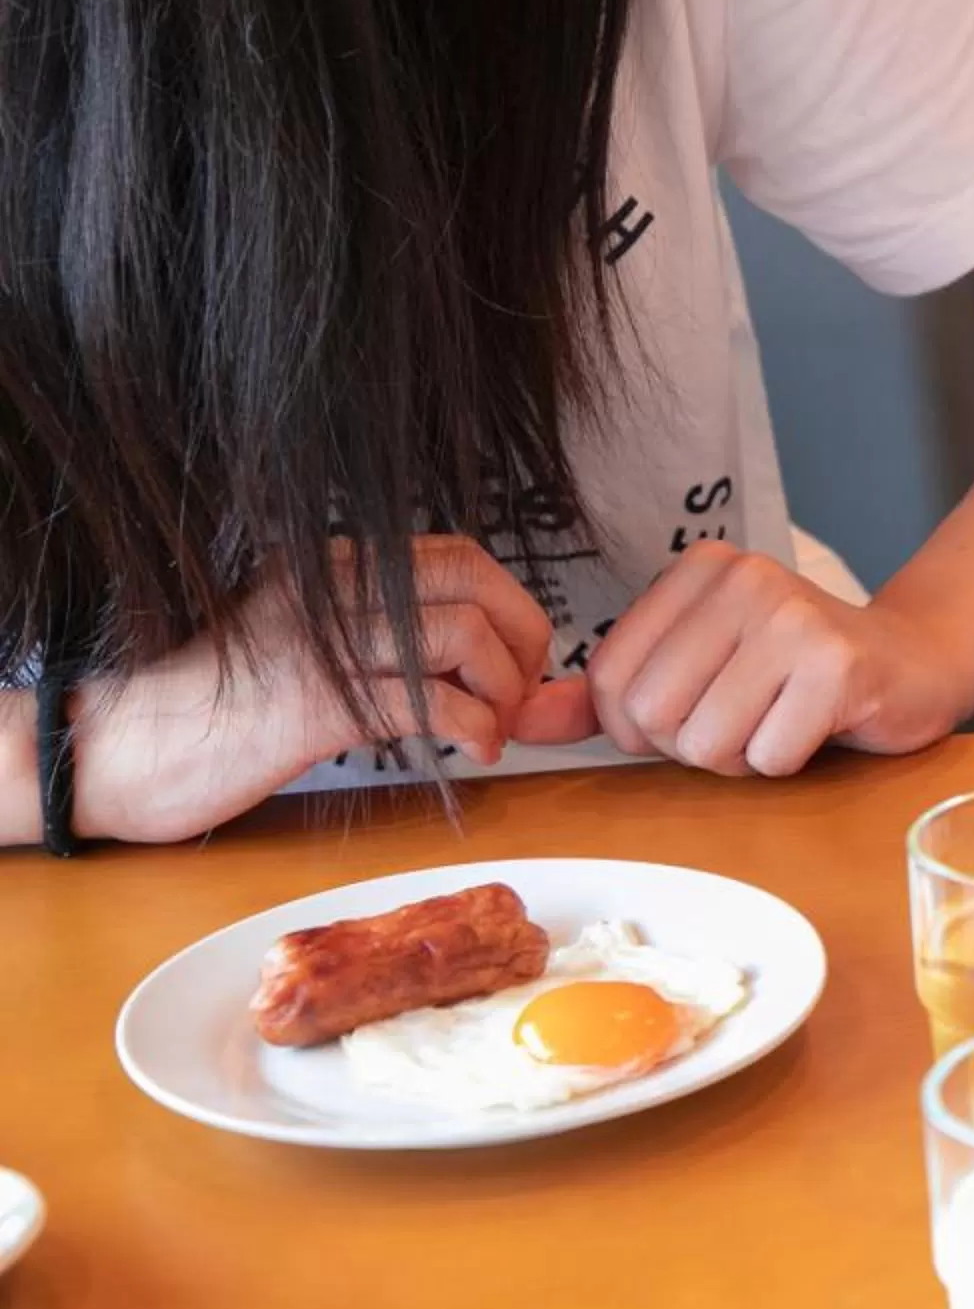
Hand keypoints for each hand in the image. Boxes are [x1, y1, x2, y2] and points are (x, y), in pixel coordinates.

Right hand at [71, 537, 562, 842]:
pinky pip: (428, 700)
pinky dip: (473, 728)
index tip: (519, 661)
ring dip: (502, 689)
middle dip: (523, 641)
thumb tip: (490, 656)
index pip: (461, 558)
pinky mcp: (311, 703)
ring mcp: (320, 639)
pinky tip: (472, 751)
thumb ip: (388, 638)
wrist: (115, 750)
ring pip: (464, 633)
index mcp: (332, 566)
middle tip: (517, 695)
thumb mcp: (309, 646)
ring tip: (491, 727)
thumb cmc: (216, 709)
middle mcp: (329, 586)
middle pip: (477, 580)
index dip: (513, 609)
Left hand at [525, 541, 973, 776]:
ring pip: (706, 744)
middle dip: (693, 745)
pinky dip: (787, 762)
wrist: (916, 662)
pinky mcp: (838, 665)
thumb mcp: (698, 667)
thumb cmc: (796, 675)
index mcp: (699, 569)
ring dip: (742, 757)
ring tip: (781, 721)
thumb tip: (519, 721)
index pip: (609, 680)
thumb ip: (610, 695)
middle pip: (653, 715)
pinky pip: (767, 758)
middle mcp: (744, 579)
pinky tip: (817, 727)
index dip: (643, 726)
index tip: (698, 709)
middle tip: (746, 720)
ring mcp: (794, 618)